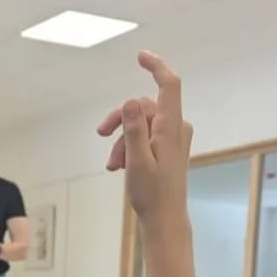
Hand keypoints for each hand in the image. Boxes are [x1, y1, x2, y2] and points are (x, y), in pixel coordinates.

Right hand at [97, 51, 191, 222]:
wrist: (165, 219)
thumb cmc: (152, 195)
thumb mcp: (137, 161)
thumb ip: (134, 130)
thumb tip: (131, 101)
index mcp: (171, 127)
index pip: (168, 85)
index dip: (155, 67)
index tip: (140, 56)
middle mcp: (176, 128)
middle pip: (144, 107)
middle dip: (121, 119)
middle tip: (101, 134)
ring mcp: (173, 138)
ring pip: (141, 124)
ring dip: (123, 139)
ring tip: (113, 164)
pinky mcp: (168, 149)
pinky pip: (146, 137)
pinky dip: (130, 147)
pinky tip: (119, 165)